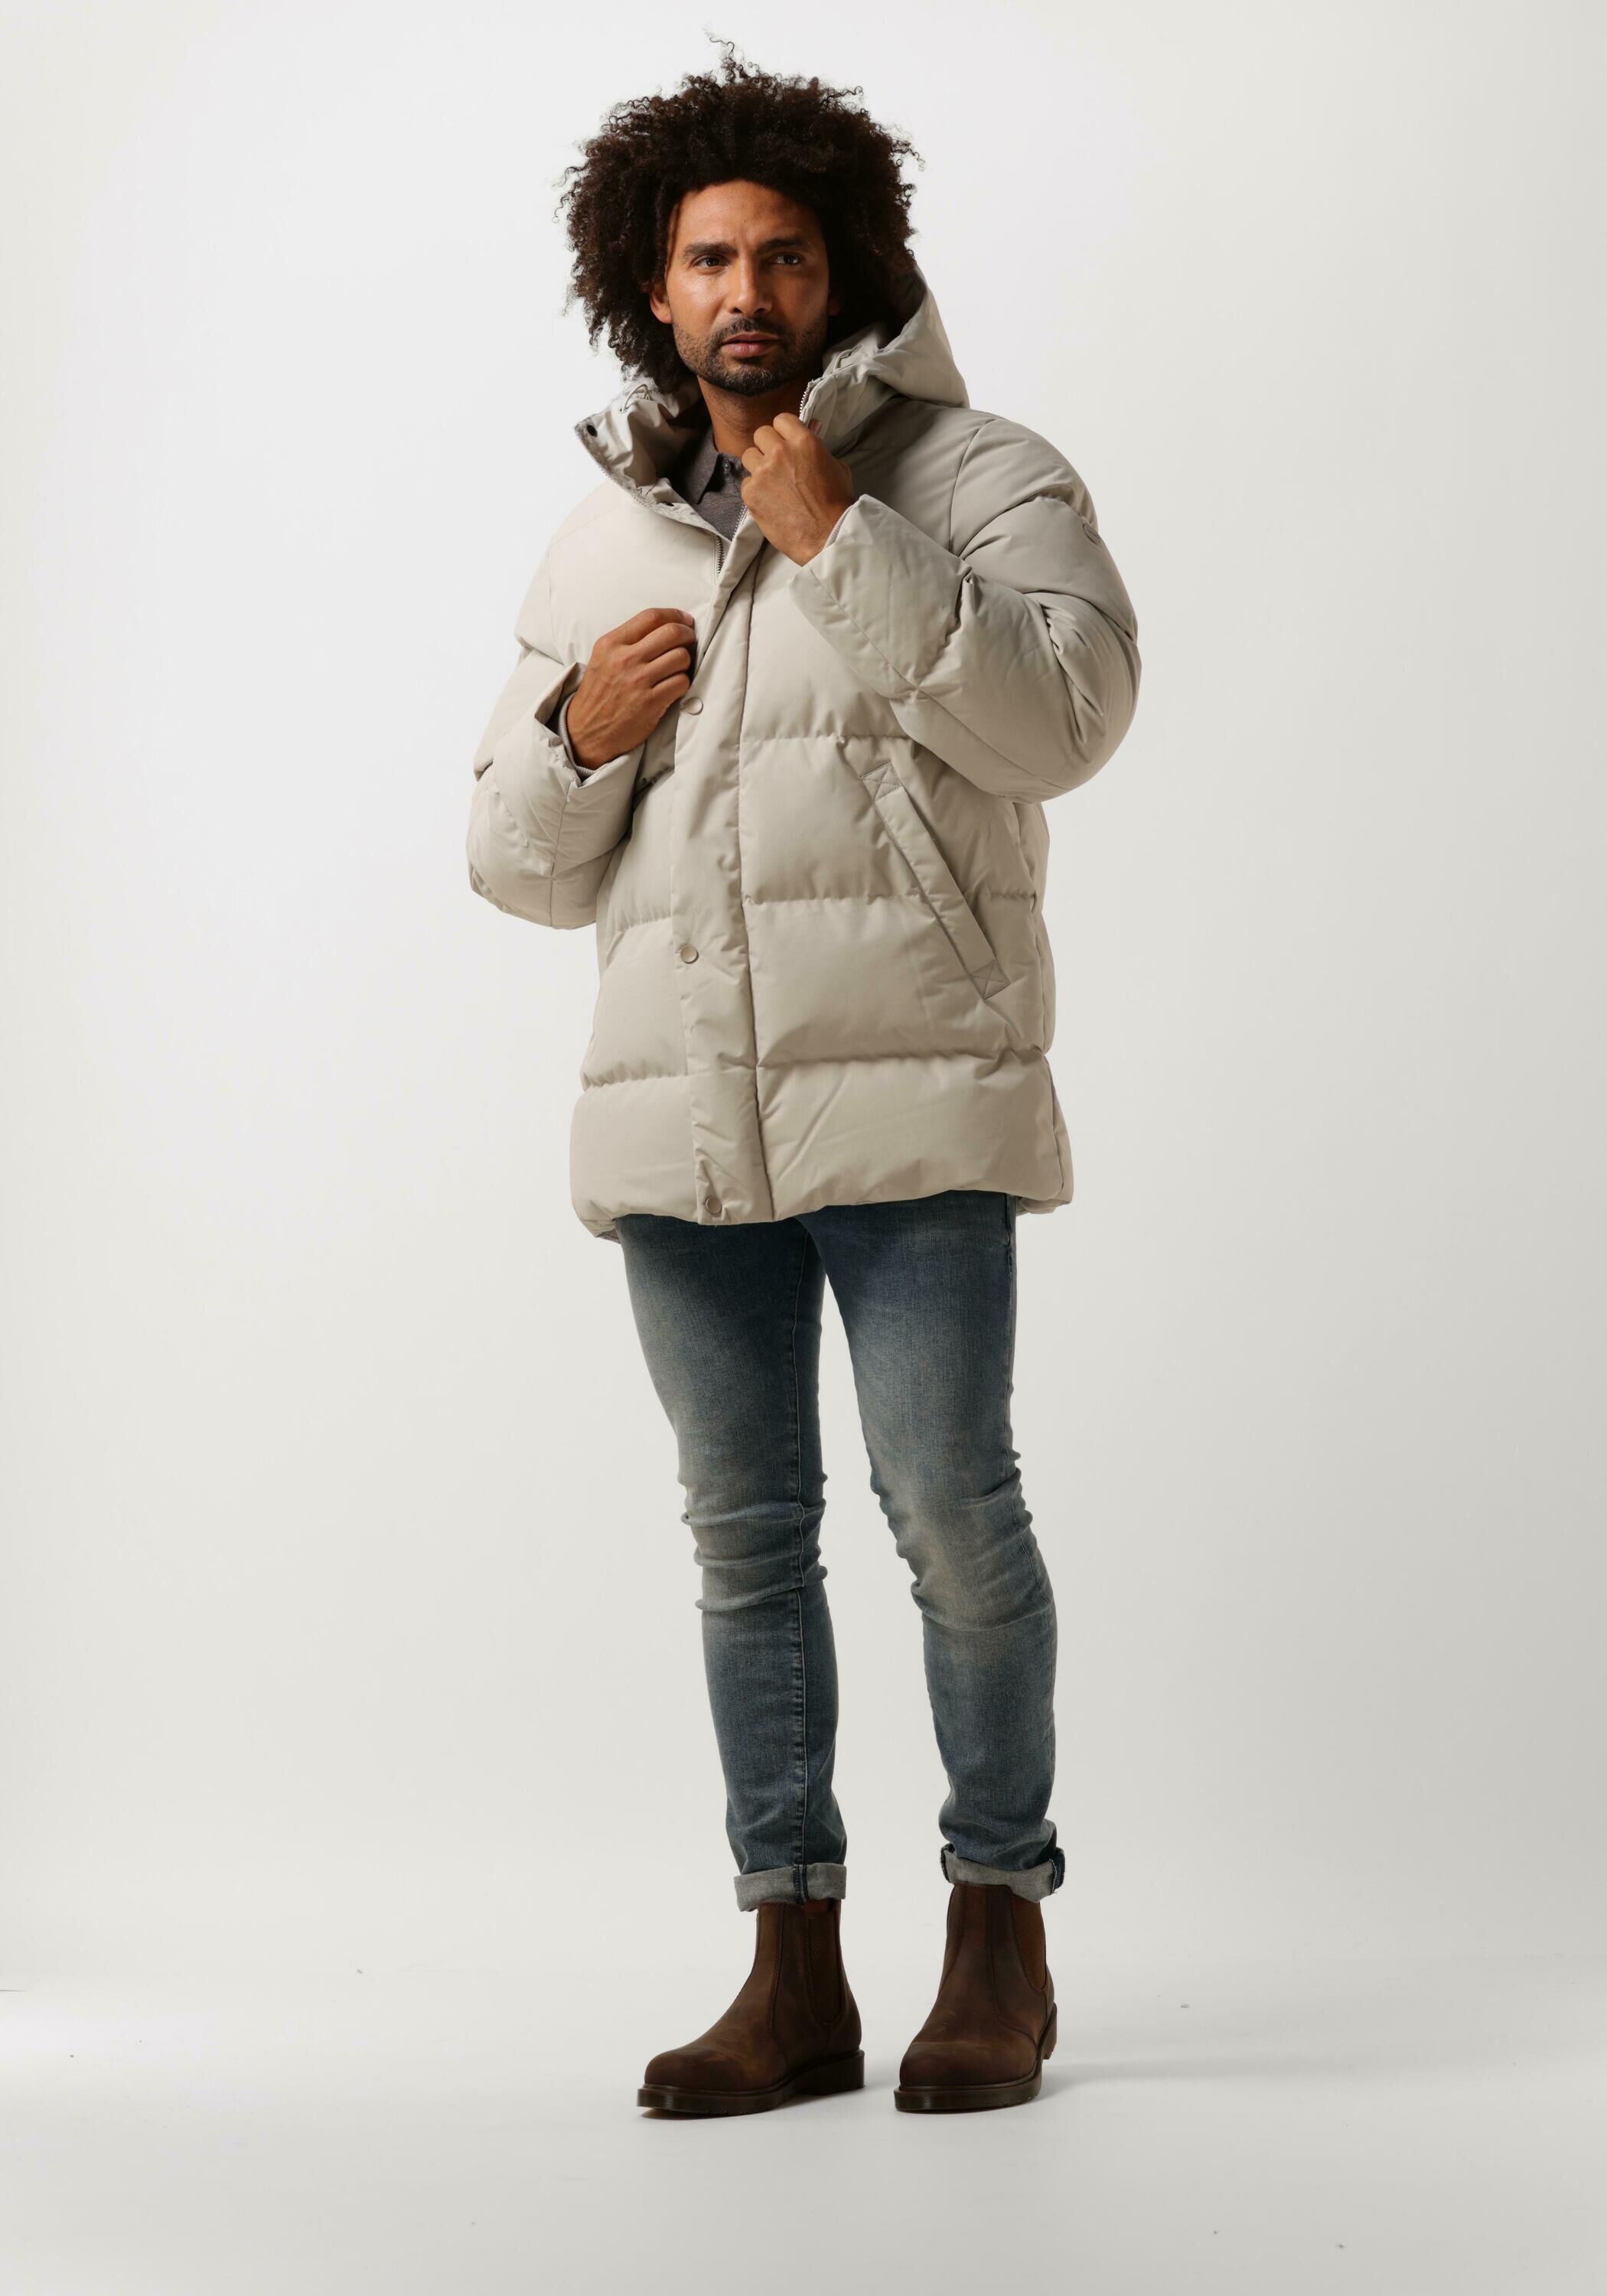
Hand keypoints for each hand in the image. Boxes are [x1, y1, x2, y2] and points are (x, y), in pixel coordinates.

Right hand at [565, 608, 696, 770]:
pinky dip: (682, 683)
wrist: (587, 731)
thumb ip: (628, 640)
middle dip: (687, 635)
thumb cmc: (599, 693)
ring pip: (681, 657)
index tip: (684, 620)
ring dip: (685, 662)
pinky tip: (673, 685)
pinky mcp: (651, 703)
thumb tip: (664, 626)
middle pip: (671, 633)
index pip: (651, 617)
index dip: (674, 615)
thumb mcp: (603, 658)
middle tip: (689, 641)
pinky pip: (681, 683)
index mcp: (611, 643)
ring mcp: (638, 682)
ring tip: (677, 668)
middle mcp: (625, 659)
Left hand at [739, 412, 856, 565]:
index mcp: (803, 441)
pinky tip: (768, 501)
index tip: (785, 442)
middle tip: (777, 462)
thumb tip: (810, 438)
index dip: (783, 431)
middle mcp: (780, 452)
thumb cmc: (836, 505)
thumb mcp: (837, 467)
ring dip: (758, 466)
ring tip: (770, 482)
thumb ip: (818, 450)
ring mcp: (763, 472)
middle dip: (768, 446)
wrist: (827, 536)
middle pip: (760, 434)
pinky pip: (745, 482)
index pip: (781, 420)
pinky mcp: (751, 493)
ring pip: (748, 455)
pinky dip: (754, 490)